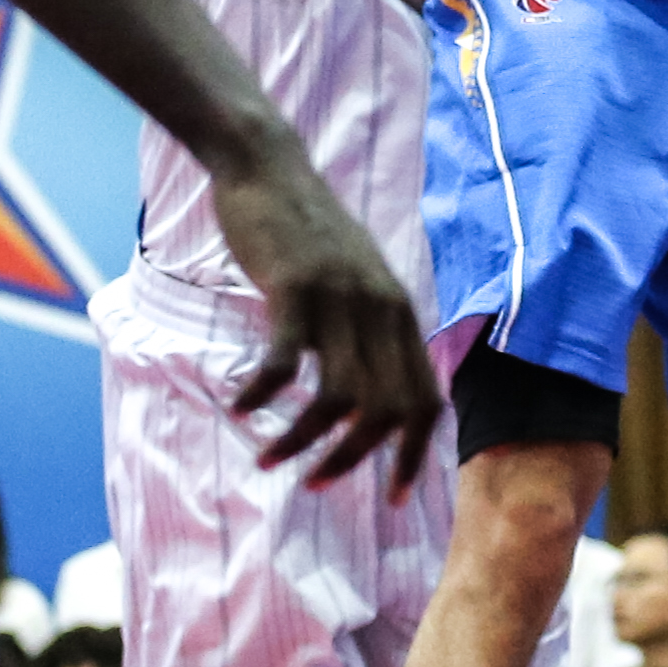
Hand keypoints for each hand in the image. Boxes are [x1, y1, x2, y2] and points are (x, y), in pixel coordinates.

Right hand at [208, 155, 442, 491]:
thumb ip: (371, 329)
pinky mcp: (295, 289)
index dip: (414, 457)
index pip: (426, 402)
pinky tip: (241, 407)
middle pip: (386, 411)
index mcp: (399, 314)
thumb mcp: (358, 280)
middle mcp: (379, 310)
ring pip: (338, 398)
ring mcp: (339, 299)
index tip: (393, 498)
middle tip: (316, 482)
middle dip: (353, 460)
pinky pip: (284, 365)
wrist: (270, 168)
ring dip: (301, 440)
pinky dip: (262, 396)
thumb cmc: (307, 230)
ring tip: (269, 458)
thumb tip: (371, 396)